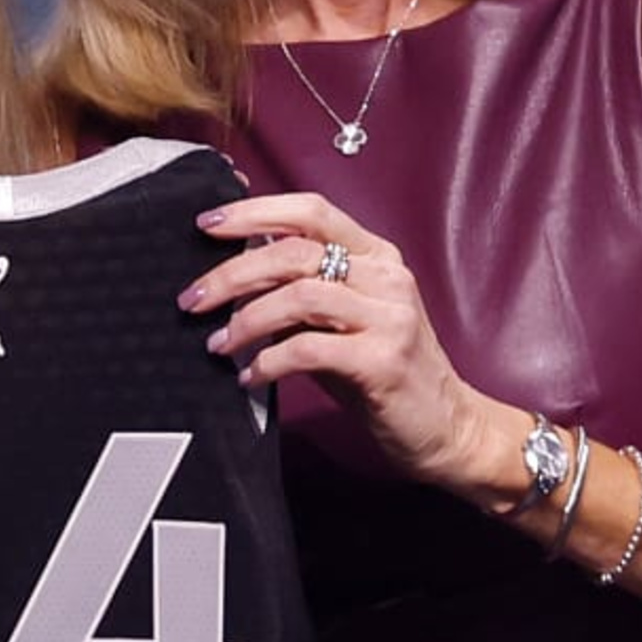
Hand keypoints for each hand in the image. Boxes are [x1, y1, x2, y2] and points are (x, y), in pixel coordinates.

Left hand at [185, 192, 514, 498]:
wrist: (449, 429)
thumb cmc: (384, 375)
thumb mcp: (342, 324)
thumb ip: (300, 293)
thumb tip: (234, 273)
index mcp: (377, 256)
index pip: (311, 211)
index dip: (254, 212)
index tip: (206, 224)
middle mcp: (387, 277)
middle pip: (294, 252)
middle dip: (231, 273)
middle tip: (192, 300)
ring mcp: (390, 317)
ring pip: (299, 295)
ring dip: (245, 320)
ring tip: (216, 344)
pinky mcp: (384, 360)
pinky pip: (309, 348)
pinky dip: (268, 360)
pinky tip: (249, 377)